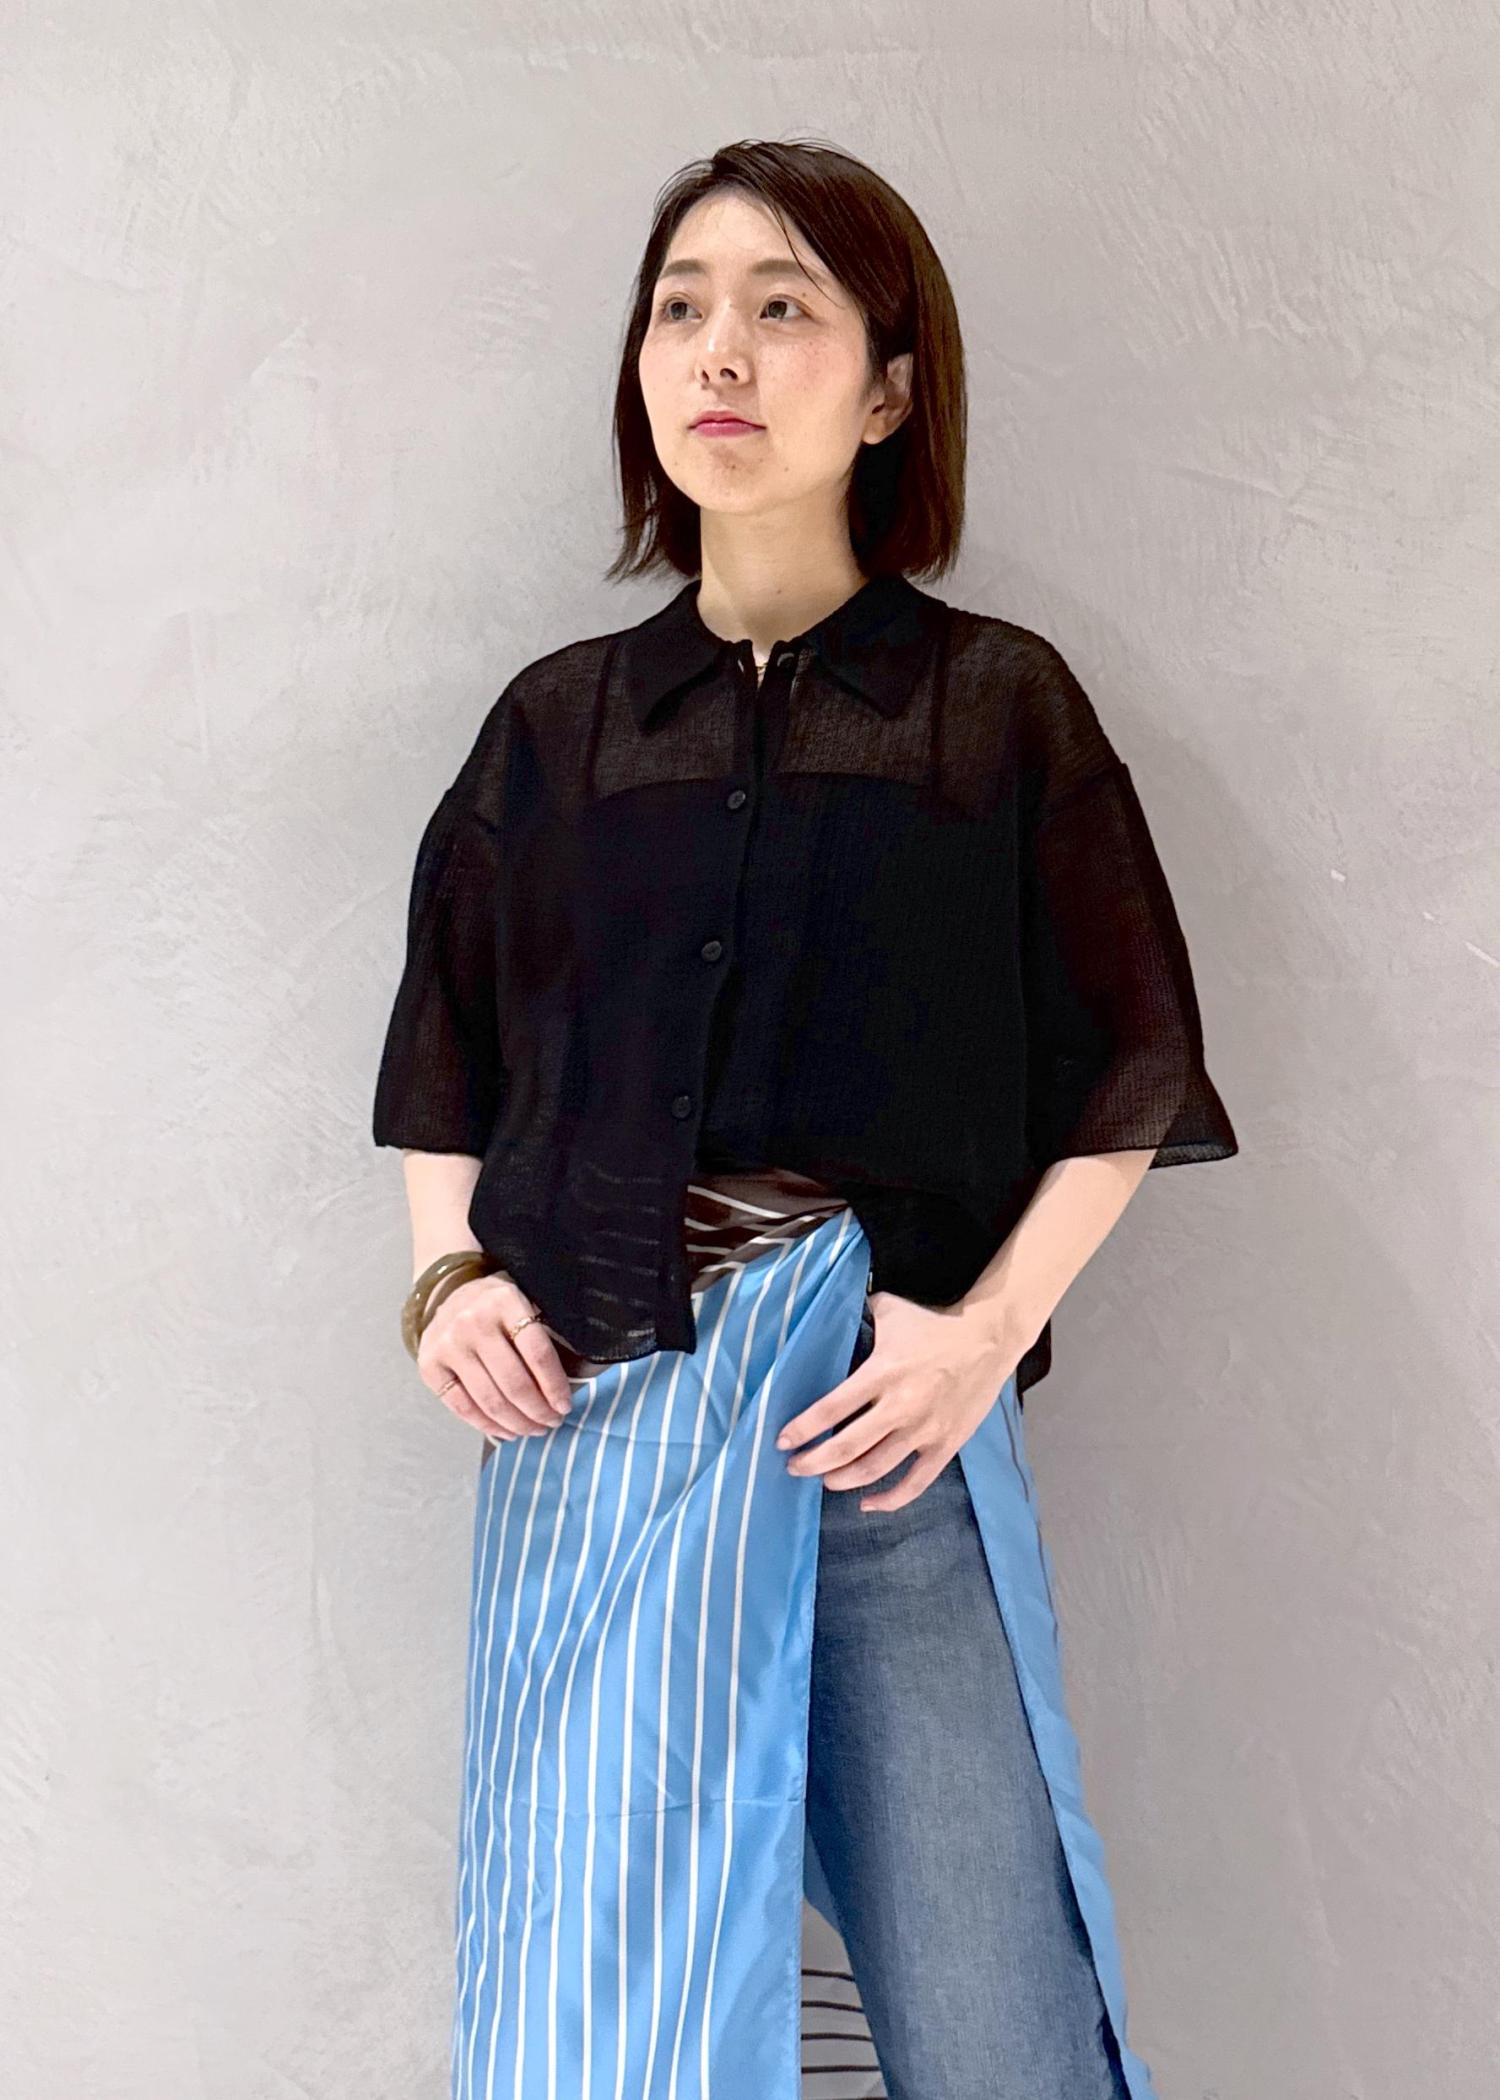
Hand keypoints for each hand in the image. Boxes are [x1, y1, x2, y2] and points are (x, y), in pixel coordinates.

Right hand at [417, 1272, 574, 1441]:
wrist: (447, 1294)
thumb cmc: (496, 1308)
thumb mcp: (522, 1304)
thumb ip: (542, 1336)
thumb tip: (562, 1391)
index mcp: (505, 1301)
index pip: (538, 1353)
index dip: (556, 1386)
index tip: (565, 1406)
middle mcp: (473, 1322)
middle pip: (514, 1383)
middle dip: (539, 1412)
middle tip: (553, 1422)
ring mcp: (448, 1345)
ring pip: (490, 1401)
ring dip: (517, 1424)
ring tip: (534, 1430)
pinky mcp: (430, 1366)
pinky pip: (462, 1407)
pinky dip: (488, 1425)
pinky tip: (506, 1431)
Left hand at [773, 1290, 1020, 1511]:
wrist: (989, 1338)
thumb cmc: (934, 1325)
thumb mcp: (890, 1311)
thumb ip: (858, 1314)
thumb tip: (830, 1311)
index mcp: (882, 1373)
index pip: (832, 1408)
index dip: (803, 1429)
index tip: (783, 1441)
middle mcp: (900, 1405)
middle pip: (847, 1447)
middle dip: (814, 1462)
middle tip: (795, 1468)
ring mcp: (924, 1429)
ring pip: (875, 1468)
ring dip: (843, 1480)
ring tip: (824, 1480)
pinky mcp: (946, 1444)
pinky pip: (915, 1483)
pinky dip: (890, 1500)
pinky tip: (868, 1504)